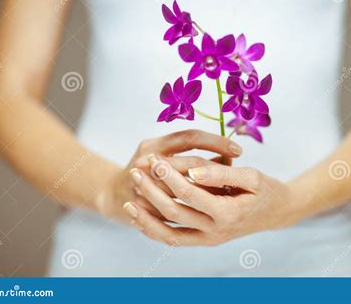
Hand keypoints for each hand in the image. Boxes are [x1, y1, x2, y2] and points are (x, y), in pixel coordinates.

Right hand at [95, 130, 242, 223]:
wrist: (112, 193)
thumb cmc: (148, 171)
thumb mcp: (166, 153)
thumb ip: (192, 154)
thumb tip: (229, 156)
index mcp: (154, 145)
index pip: (190, 137)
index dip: (216, 141)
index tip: (239, 150)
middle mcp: (145, 162)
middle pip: (189, 164)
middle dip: (217, 169)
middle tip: (238, 175)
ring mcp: (143, 186)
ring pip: (184, 190)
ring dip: (209, 191)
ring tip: (227, 194)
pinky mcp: (142, 207)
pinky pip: (173, 212)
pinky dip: (195, 209)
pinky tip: (211, 210)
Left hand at [124, 155, 310, 245]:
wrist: (275, 213)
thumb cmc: (265, 190)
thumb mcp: (251, 177)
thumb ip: (222, 173)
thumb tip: (192, 171)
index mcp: (228, 212)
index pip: (189, 192)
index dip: (169, 174)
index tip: (155, 158)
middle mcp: (216, 231)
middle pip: (175, 211)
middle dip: (152, 190)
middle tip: (136, 170)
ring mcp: (209, 239)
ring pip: (169, 232)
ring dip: (147, 217)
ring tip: (129, 199)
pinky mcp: (204, 241)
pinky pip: (174, 240)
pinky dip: (155, 231)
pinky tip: (141, 219)